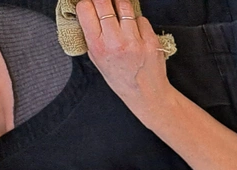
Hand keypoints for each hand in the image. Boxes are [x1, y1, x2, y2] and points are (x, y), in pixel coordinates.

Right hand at [75, 0, 173, 117]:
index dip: (87, 3)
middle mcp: (116, 42)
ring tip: (120, 17)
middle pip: (104, 1)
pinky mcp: (151, 40)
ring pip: (124, 5)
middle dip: (103, 0)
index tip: (90, 6)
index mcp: (98, 46)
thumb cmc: (120, 77)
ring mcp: (135, 41)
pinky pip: (141, 19)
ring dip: (121, 7)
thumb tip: (86, 10)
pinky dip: (137, 22)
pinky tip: (136, 33)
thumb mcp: (96, 59)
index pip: (85, 8)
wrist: (146, 94)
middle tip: (104, 4)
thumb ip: (90, 34)